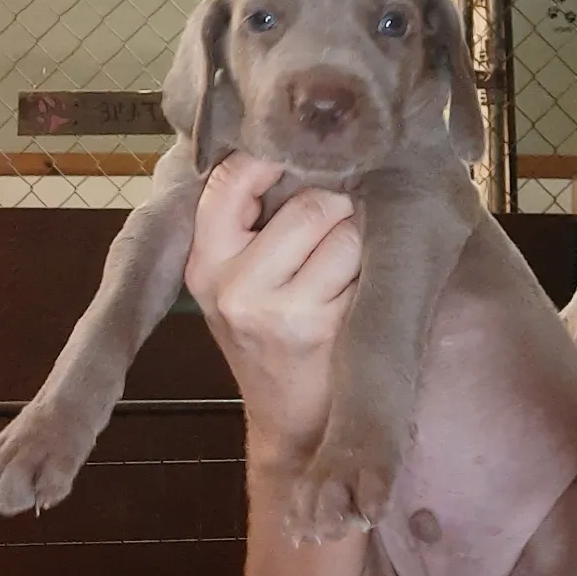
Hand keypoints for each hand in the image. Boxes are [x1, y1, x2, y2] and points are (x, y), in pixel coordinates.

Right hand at [184, 152, 360, 461]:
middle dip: (335, 207)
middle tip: (337, 227)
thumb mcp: (233, 285)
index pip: (230, 181)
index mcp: (204, 264)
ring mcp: (279, 310)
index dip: (272, 159)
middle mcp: (233, 286)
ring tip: (346, 265)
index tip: (299, 160)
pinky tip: (358, 293)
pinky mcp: (323, 328)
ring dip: (359, 239)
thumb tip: (304, 150)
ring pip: (344, 230)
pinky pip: (365, 266)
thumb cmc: (268, 340)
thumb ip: (248, 226)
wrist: (291, 425)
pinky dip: (372, 270)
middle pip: (307, 203)